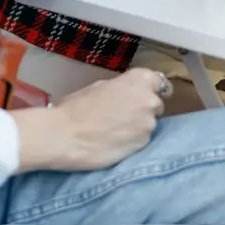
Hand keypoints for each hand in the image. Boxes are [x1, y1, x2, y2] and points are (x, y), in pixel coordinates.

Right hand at [12, 68, 166, 171]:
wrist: (64, 134)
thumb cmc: (75, 107)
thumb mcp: (99, 87)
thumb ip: (121, 88)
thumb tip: (127, 94)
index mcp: (139, 79)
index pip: (159, 83)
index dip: (149, 91)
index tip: (141, 97)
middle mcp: (150, 99)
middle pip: (156, 105)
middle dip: (143, 110)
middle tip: (123, 117)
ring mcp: (149, 124)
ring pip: (149, 125)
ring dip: (138, 128)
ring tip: (115, 132)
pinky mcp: (144, 145)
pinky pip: (142, 141)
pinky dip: (132, 142)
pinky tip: (115, 143)